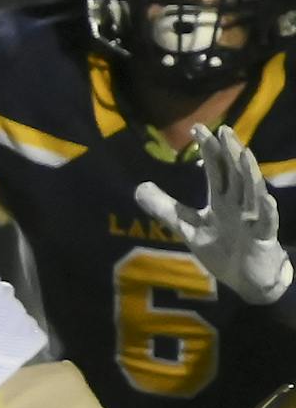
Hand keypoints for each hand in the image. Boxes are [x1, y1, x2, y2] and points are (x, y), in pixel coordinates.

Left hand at [135, 123, 292, 304]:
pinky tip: (266, 200)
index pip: (217, 169)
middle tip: (222, 130)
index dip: (208, 150)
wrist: (247, 279)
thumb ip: (166, 209)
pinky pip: (267, 224)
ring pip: (253, 192)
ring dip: (249, 173)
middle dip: (230, 153)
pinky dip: (267, 212)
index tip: (196, 128)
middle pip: (236, 174)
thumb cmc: (223, 250)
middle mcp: (239, 204)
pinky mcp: (263, 238)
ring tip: (243, 153)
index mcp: (222, 200)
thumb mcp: (188, 228)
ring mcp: (253, 219)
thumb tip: (139, 188)